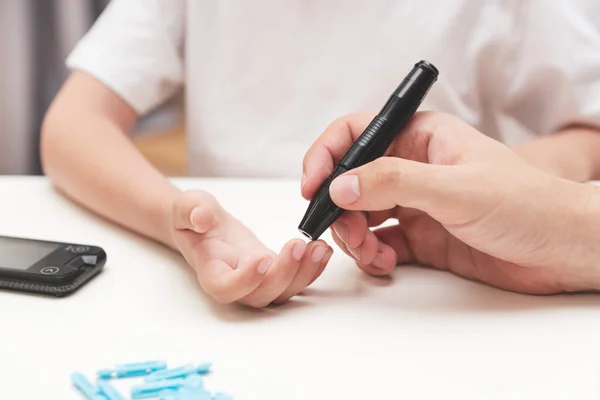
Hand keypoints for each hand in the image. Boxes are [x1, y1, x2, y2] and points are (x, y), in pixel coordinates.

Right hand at [169, 190, 332, 306]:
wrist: (206, 224)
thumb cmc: (195, 217)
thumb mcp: (187, 206)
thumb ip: (191, 211)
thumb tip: (201, 217)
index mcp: (211, 271)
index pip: (225, 289)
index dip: (244, 280)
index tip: (260, 258)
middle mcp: (236, 284)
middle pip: (261, 295)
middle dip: (284, 274)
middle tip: (298, 245)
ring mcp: (258, 281)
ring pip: (283, 292)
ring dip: (304, 273)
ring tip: (318, 247)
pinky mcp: (275, 272)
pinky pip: (296, 279)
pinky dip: (312, 268)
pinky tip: (322, 248)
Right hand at [302, 111, 598, 293]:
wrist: (562, 250)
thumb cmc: (526, 204)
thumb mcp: (455, 188)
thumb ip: (394, 183)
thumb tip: (340, 185)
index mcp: (421, 137)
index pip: (357, 133)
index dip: (327, 155)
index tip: (312, 185)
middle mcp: (413, 167)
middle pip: (352, 180)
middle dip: (340, 208)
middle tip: (346, 233)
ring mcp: (416, 203)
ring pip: (362, 215)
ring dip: (355, 236)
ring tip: (371, 255)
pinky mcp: (422, 237)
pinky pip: (380, 243)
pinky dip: (373, 255)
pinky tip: (385, 263)